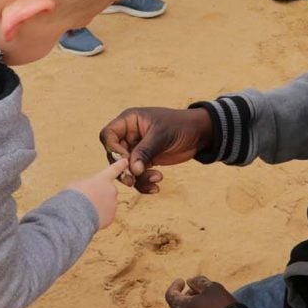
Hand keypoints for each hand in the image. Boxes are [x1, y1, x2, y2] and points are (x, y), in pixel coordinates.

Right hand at [67, 158, 128, 228]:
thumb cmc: (74, 196)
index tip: (125, 161)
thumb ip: (87, 184)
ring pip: (107, 204)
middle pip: (109, 191)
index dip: (119, 165)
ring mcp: (113, 204)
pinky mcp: (111, 217)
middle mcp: (111, 191)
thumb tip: (88, 189)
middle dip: (101, 194)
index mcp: (102, 179)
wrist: (76, 215)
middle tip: (88, 199)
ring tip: (85, 209)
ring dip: (99, 206)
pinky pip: (105, 216)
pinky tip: (89, 217)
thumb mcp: (77, 183)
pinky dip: (99, 217)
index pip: (113, 170)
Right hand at [98, 107, 212, 193]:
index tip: (123, 161)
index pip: (108, 135)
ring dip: (137, 179)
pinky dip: (145, 183)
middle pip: (114, 155)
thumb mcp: (161, 135)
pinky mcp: (145, 161)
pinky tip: (156, 186)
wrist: (199, 134)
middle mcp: (129, 135)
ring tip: (156, 179)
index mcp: (129, 121)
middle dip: (123, 169)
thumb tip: (133, 170)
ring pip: (126, 169)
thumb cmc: (180, 126)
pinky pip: (138, 175)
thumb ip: (145, 151)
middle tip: (132, 180)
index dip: (112, 149)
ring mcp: (136, 149)